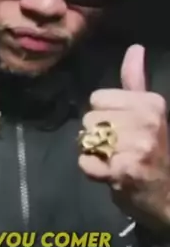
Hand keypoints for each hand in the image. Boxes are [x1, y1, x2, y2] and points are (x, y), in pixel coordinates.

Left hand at [79, 44, 169, 231]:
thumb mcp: (150, 114)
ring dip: (95, 154)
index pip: (98, 98)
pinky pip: (85, 162)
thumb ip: (136, 82)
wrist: (169, 197)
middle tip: (120, 150)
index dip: (105, 116)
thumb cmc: (154, 155)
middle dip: (98, 136)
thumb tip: (135, 48)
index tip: (124, 131)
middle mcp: (146, 121)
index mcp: (151, 103)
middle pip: (89, 119)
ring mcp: (136, 147)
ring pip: (86, 140)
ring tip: (116, 162)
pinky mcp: (123, 171)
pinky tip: (112, 175)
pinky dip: (92, 171)